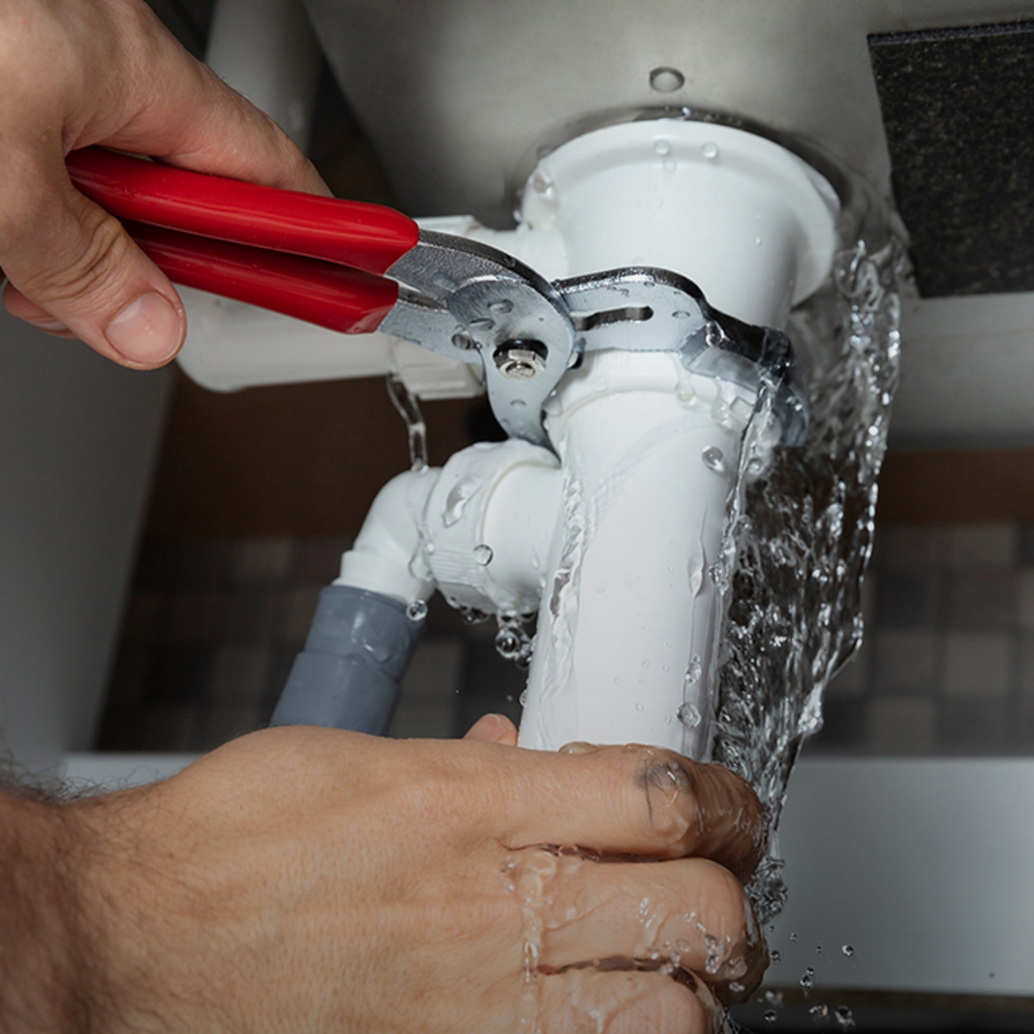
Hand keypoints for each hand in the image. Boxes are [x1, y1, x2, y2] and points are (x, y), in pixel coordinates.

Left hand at [0, 0, 327, 367]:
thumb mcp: (4, 179)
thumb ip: (84, 267)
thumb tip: (150, 329)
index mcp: (136, 68)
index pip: (267, 172)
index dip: (311, 234)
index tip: (344, 278)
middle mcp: (103, 60)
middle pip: (182, 196)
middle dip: (155, 265)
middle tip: (128, 308)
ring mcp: (51, 65)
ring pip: (108, 189)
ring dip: (79, 249)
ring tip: (28, 273)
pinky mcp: (14, 79)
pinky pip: (53, 161)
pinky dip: (35, 213)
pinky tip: (6, 238)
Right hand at [71, 724, 764, 1032]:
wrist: (134, 936)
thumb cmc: (235, 836)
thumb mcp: (363, 758)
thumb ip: (466, 762)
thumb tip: (526, 754)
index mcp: (475, 802)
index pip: (660, 795)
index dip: (722, 801)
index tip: (724, 806)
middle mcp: (492, 904)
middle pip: (699, 911)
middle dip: (729, 900)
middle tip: (715, 888)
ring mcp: (480, 1004)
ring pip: (670, 1018)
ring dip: (689, 989)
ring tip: (672, 968)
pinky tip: (598, 1016)